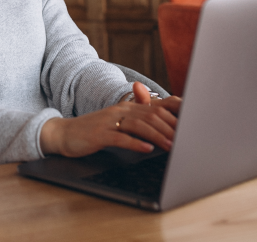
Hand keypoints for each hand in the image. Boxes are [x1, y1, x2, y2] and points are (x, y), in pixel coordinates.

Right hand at [40, 93, 180, 157]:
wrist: (64, 134)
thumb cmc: (94, 131)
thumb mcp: (117, 124)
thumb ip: (138, 121)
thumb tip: (161, 126)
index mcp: (127, 108)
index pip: (156, 106)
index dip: (175, 112)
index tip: (192, 121)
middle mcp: (120, 111)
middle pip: (151, 115)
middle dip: (171, 127)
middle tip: (187, 138)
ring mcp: (110, 121)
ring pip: (139, 125)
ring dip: (158, 136)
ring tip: (172, 146)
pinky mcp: (100, 134)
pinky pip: (121, 138)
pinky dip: (136, 143)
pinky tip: (147, 149)